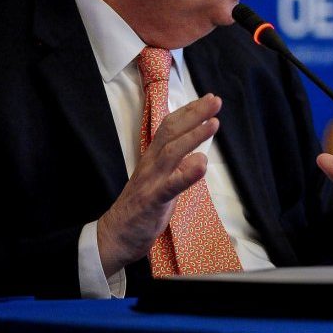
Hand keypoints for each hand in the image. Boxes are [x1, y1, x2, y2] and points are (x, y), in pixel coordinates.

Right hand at [95, 94, 221, 276]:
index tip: (208, 98)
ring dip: (194, 136)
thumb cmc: (142, 205)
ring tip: (214, 124)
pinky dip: (187, 174)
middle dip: (195, 115)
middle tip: (215, 101)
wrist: (116, 234)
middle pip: (171, 132)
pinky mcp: (153, 200)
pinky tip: (201, 164)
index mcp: (152, 157)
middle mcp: (151, 163)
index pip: (169, 127)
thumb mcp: (161, 179)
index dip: (189, 111)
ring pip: (172, 153)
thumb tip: (199, 154)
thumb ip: (177, 165)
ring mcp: (151, 181)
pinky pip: (171, 186)